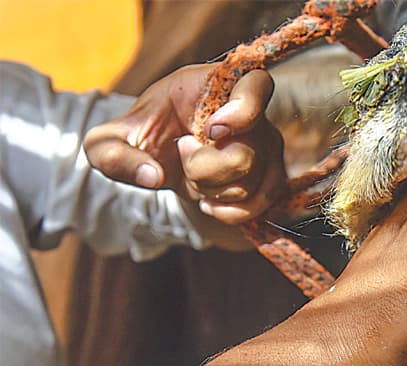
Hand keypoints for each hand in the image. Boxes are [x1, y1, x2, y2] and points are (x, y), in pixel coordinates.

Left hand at [84, 64, 285, 223]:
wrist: (166, 153)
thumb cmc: (143, 134)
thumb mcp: (107, 141)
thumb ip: (111, 153)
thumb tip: (151, 176)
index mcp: (218, 86)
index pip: (257, 84)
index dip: (243, 111)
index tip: (211, 130)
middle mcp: (253, 114)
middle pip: (245, 155)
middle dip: (203, 170)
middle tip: (183, 153)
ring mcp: (266, 146)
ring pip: (250, 184)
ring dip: (212, 191)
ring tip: (194, 176)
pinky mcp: (271, 175)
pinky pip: (261, 203)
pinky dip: (230, 212)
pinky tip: (210, 203)